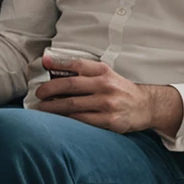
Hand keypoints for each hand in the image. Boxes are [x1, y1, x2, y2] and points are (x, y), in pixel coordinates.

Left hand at [34, 56, 181, 134]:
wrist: (145, 106)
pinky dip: (66, 120)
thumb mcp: (105, 74)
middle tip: (38, 93)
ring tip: (41, 108)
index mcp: (103, 71)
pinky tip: (57, 120)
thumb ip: (81, 70)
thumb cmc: (119, 89)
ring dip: (53, 107)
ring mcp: (108, 104)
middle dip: (50, 89)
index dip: (57, 63)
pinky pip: (82, 120)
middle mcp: (106, 85)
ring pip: (73, 105)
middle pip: (71, 85)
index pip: (76, 64)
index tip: (43, 64)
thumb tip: (50, 63)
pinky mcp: (110, 121)